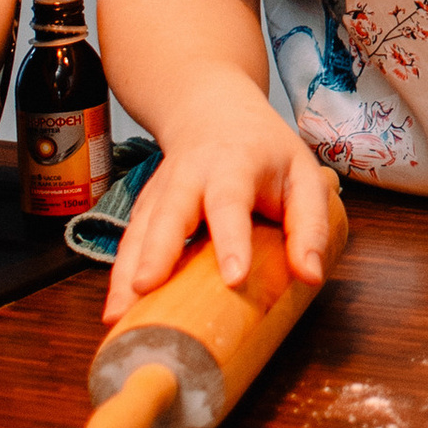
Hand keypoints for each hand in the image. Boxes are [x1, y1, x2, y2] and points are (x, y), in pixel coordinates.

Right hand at [102, 108, 342, 321]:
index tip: (233, 277)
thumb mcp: (302, 173)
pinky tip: (116, 311)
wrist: (213, 110)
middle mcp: (189, 177)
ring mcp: (160, 192)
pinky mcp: (144, 208)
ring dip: (125, 273)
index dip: (232, 239)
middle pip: (168, 214)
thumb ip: (310, 223)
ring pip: (139, 231)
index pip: (231, 202)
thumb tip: (310, 276)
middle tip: (146, 288)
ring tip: (118, 316)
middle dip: (157, 252)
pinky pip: (129, 243)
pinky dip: (117, 276)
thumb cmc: (264, 150)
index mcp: (234, 165)